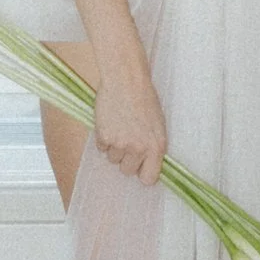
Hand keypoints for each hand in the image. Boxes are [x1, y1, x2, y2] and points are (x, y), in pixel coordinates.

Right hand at [90, 50, 167, 184]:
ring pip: (112, 159)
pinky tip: (110, 122)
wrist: (126, 80)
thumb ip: (152, 147)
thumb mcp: (158, 125)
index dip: (142, 173)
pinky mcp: (104, 137)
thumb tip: (146, 165)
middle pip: (127, 171)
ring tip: (119, 126)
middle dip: (126, 159)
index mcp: (157, 147)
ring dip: (114, 147)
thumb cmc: (144, 99)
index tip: (140, 167)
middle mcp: (139, 149)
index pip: (148, 179)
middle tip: (127, 140)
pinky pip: (101, 148)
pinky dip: (103, 138)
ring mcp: (121, 144)